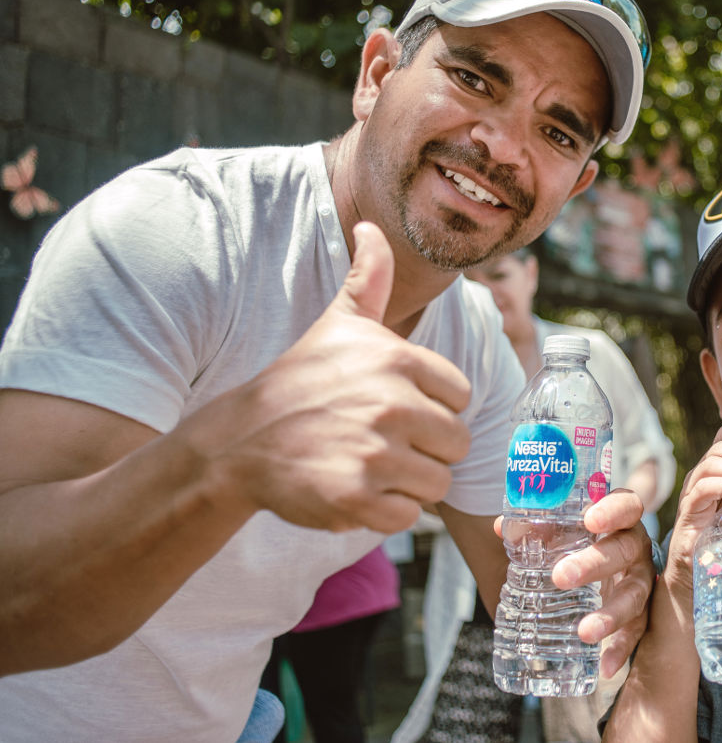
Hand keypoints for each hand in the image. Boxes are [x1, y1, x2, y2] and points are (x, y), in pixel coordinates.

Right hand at [190, 222, 471, 533]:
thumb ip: (368, 278)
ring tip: (368, 466)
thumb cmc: (299, 381)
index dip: (434, 407)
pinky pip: (406, 517)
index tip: (396, 408)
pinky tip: (355, 492)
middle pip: (457, 442)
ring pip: (438, 483)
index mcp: (397, 358)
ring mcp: (375, 452)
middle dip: (427, 449)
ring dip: (408, 484)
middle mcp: (391, 403)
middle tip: (382, 443)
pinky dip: (384, 513)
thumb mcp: (337, 324)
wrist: (238, 442)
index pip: (461, 395)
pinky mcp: (357, 498)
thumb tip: (372, 225)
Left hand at [489, 489, 653, 678]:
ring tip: (586, 632)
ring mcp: (641, 580)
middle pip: (624, 550)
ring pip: (635, 595)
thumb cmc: (580, 541)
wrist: (607, 567)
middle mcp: (636, 547)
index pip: (625, 506)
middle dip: (595, 564)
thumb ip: (536, 528)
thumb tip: (501, 528)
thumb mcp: (562, 532)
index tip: (590, 520)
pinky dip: (621, 649)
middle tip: (561, 577)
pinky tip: (606, 666)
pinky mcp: (641, 612)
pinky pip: (637, 631)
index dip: (611, 511)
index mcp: (620, 519)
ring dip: (611, 614)